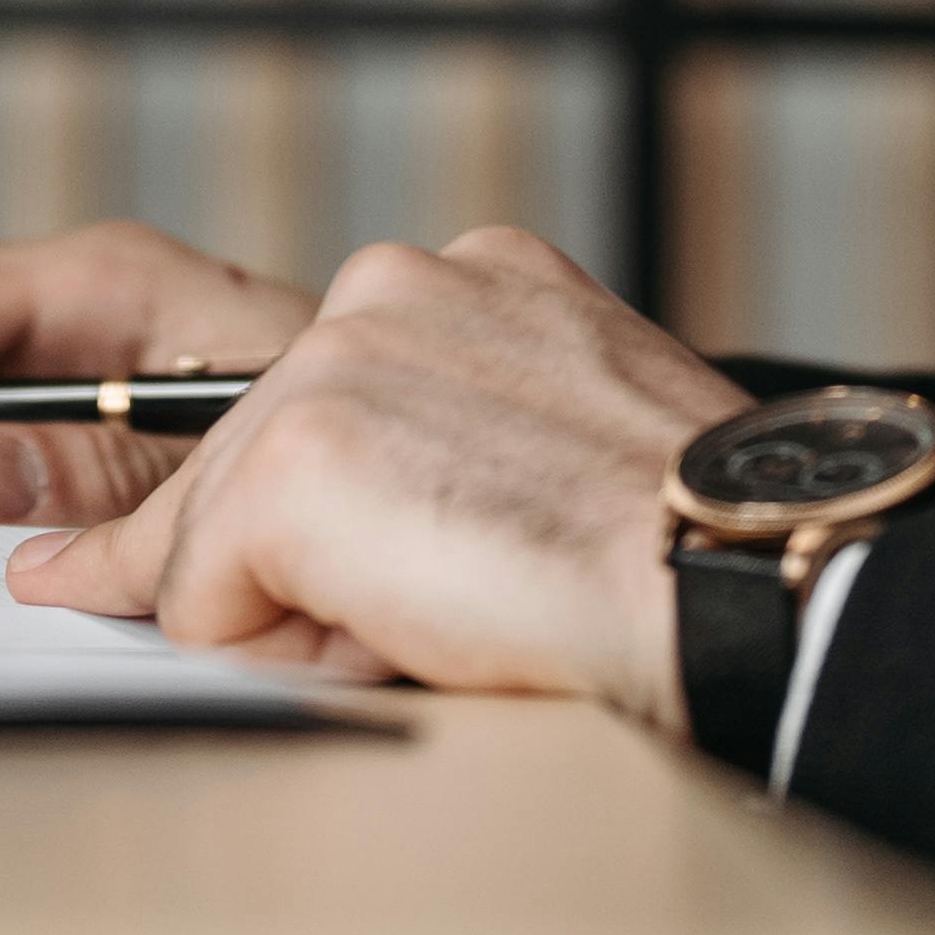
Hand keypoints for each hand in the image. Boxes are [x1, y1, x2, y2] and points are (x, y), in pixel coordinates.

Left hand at [0, 227, 739, 718]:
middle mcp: (388, 287)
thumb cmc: (688, 552)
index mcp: (472, 279)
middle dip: (326, 570)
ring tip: (460, 611)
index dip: (363, 524)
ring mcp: (329, 364)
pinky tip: (412, 632)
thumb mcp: (568, 444)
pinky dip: (285, 655)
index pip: (326, 412)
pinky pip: (200, 602)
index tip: (447, 554)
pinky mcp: (287, 462)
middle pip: (251, 470)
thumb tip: (365, 528)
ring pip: (215, 536)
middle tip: (474, 600)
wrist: (735, 583)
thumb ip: (462, 442)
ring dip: (312, 612)